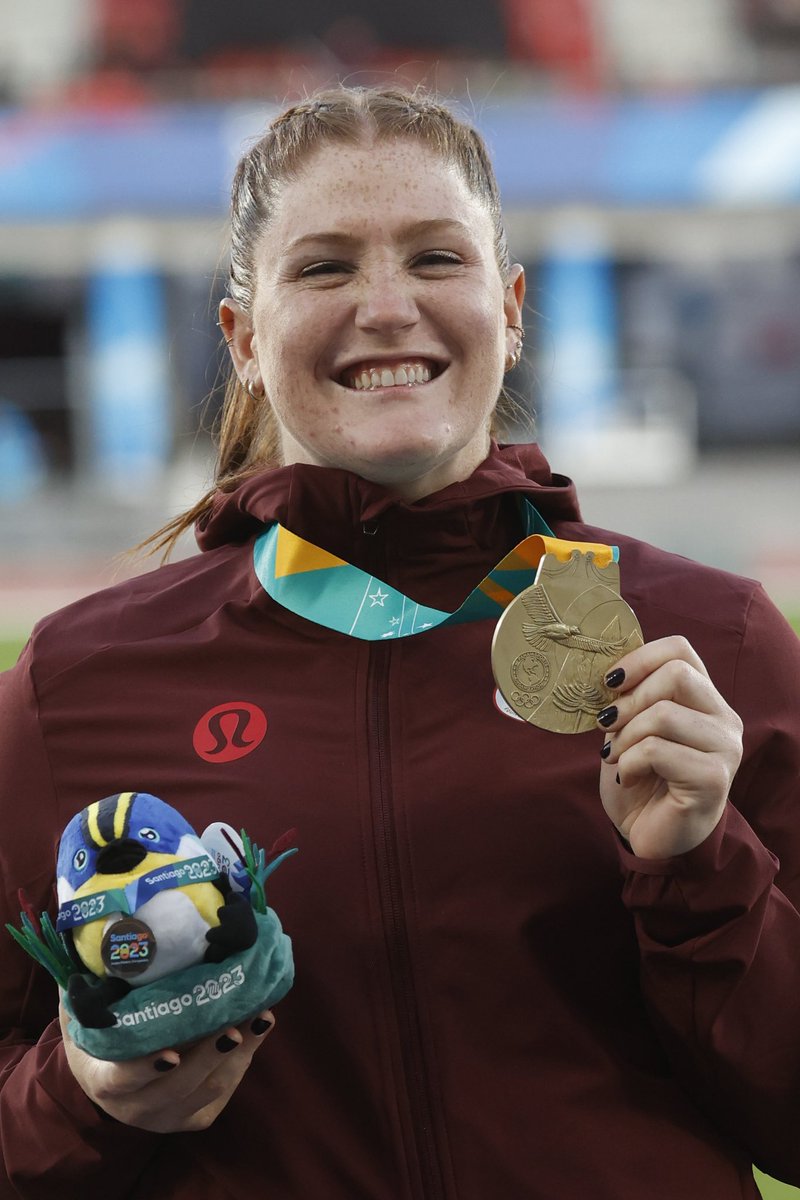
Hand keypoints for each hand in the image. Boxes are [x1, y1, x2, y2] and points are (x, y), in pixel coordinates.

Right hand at [59, 1003, 274, 1131]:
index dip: (145, 1068)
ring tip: (258, 1016)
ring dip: (238, 1052)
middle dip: (209, 1055)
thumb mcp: (86, 1015)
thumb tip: (98, 946)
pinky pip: (225, 1089)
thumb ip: (87, 991)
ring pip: (209, 1088)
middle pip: (178, 1086)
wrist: (108, 1078)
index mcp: (104, 1082)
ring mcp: (168, 1117)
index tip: (171, 1053)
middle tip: (233, 1026)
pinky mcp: (195, 1117)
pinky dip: (245, 1057)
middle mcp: (135, 1108)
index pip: (121, 1080)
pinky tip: (259, 1025)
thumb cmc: (100, 1034)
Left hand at [597, 636, 742, 858]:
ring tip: (617, 757)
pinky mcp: (713, 780)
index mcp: (705, 699)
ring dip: (625, 736)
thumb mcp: (630, 728)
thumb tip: (605, 671)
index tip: (609, 682)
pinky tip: (630, 777)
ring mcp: (725, 750)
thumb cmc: (641, 779)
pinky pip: (657, 750)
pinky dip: (630, 762)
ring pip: (664, 714)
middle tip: (608, 725)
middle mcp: (724, 720)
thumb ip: (629, 697)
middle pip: (676, 674)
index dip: (639, 658)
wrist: (650, 836)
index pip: (680, 649)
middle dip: (629, 699)